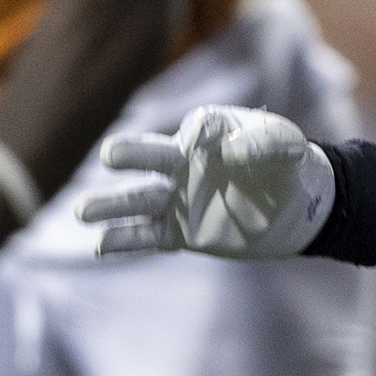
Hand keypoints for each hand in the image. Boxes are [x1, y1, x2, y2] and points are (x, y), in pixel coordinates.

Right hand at [82, 105, 335, 257]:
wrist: (293, 208)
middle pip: (149, 157)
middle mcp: (182, 162)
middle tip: (109, 155)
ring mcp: (177, 198)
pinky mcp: (179, 232)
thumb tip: (231, 153)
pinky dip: (124, 241)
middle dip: (130, 155)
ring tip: (82, 210)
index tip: (196, 143)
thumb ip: (264, 142)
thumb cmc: (285, 165)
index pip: (197, 128)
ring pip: (138, 201)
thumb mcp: (286, 145)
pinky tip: (100, 247)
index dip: (197, 135)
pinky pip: (147, 235)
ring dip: (110, 205)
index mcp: (208, 133)